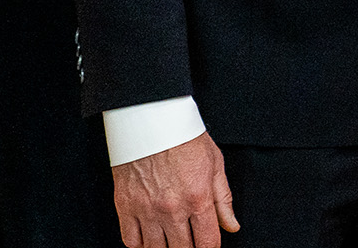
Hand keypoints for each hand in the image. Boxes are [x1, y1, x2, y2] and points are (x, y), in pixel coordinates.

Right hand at [112, 131, 237, 247]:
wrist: (151, 122)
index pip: (207, 242)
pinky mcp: (125, 207)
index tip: (209, 246)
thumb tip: (232, 226)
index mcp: (198, 198)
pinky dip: (140, 246)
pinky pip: (130, 241)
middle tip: (190, 242)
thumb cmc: (185, 138)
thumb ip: (223, 199)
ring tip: (172, 242)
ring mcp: (146, 210)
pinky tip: (150, 240)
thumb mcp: (215, 164)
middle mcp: (172, 208)